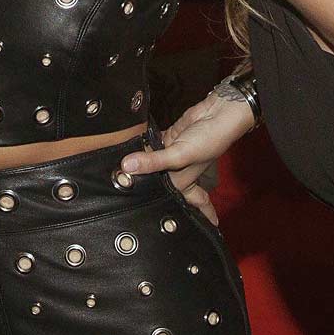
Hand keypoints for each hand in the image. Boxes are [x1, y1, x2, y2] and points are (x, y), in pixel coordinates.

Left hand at [117, 86, 258, 224]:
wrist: (217, 114)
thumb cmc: (209, 141)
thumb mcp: (180, 155)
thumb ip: (154, 161)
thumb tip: (127, 167)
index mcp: (183, 183)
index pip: (169, 201)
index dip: (159, 208)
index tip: (141, 220)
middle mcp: (175, 172)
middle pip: (156, 182)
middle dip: (142, 186)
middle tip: (120, 194)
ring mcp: (170, 155)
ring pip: (150, 163)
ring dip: (138, 164)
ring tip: (116, 173)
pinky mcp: (166, 139)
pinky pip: (150, 145)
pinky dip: (141, 146)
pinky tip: (126, 148)